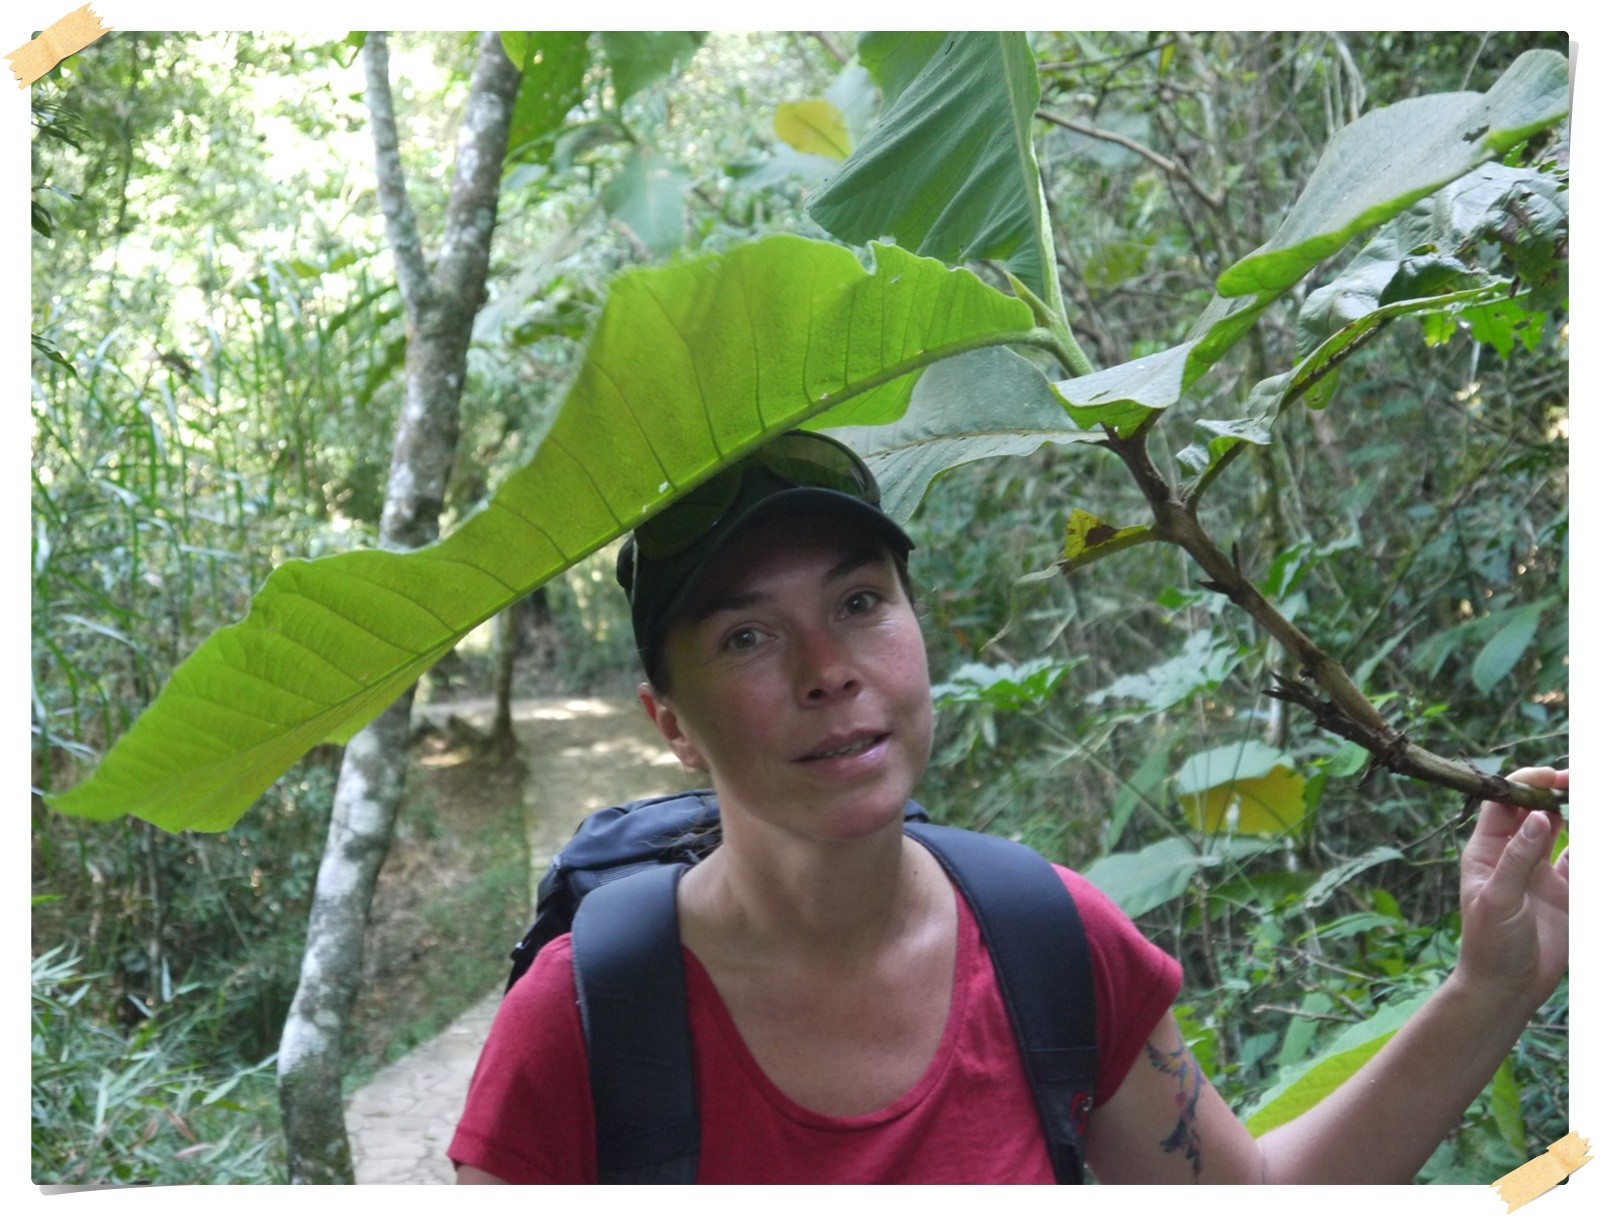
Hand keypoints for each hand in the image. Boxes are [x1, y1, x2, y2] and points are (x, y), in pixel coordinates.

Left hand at [1456, 767, 1568, 1009]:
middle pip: (1535, 809)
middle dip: (1555, 790)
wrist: (1506, 988)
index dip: (1524, 782)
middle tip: (1577, 782)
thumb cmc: (1489, 944)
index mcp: (1488, 850)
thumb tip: (1538, 817)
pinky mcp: (1567, 893)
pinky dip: (1588, 848)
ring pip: (1563, 830)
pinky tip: (1591, 839)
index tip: (1551, 776)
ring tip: (1586, 800)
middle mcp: (1515, 854)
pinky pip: (1581, 862)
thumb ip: (1519, 859)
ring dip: (1577, 814)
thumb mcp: (1500, 900)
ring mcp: (1542, 872)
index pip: (1503, 802)